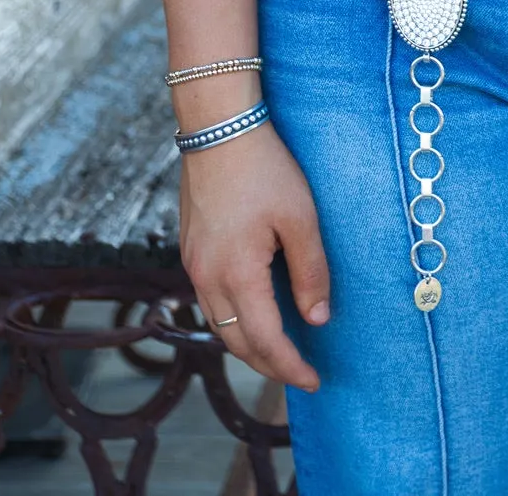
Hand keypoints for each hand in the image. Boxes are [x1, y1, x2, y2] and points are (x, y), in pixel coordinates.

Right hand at [180, 123, 329, 392]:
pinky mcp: (191, 248)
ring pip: (218, 324)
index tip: (314, 381)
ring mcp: (193, 263)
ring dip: (247, 345)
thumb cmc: (264, 168)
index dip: (290, 367)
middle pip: (236, 342)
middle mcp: (207, 277)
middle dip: (268, 365)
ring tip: (278, 351)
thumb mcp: (300, 218)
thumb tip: (317, 319)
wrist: (218, 128)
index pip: (265, 341)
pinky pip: (209, 300)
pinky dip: (232, 319)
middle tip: (299, 374)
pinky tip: (251, 312)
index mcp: (236, 274)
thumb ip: (310, 272)